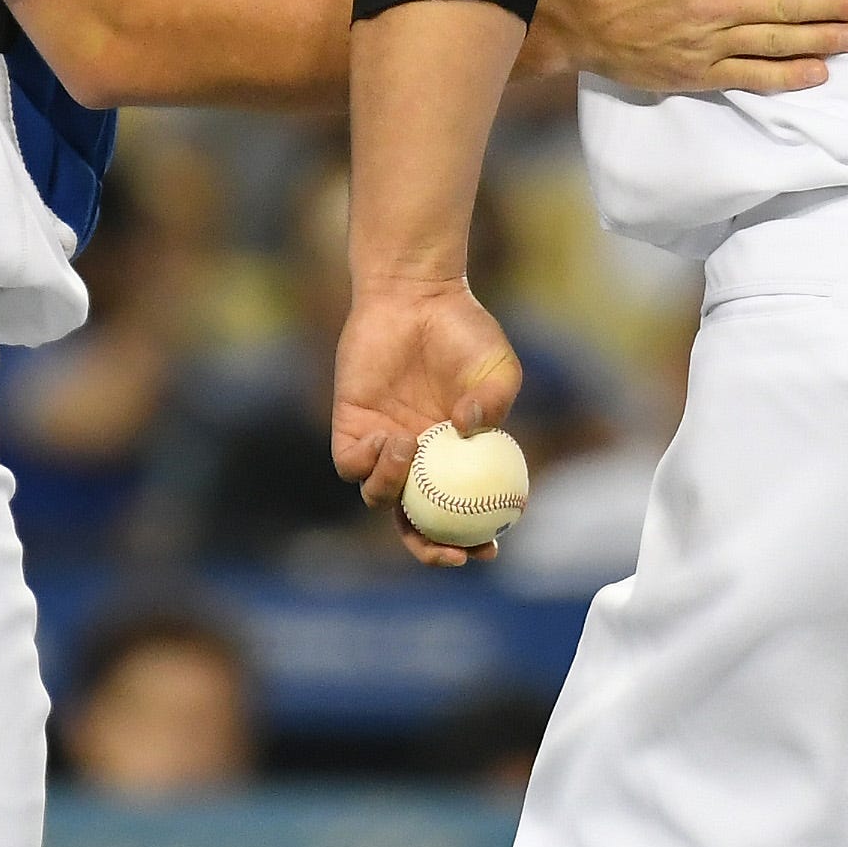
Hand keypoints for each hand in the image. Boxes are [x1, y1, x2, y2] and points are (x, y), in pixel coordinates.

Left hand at [332, 277, 521, 568]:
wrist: (416, 295)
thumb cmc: (464, 331)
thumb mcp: (497, 367)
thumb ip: (494, 403)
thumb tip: (469, 433)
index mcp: (453, 458)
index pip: (458, 515)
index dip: (472, 541)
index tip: (489, 550)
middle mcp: (417, 460)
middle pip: (416, 525)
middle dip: (429, 550)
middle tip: (448, 551)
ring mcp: (382, 445)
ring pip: (380, 497)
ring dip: (394, 489)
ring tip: (411, 444)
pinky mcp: (350, 426)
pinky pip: (352, 465)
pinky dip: (370, 464)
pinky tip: (392, 437)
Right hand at [528, 0, 847, 92]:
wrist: (575, 18)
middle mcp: (716, 6)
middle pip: (788, 8)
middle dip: (836, 9)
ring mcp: (709, 43)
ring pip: (777, 43)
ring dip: (823, 41)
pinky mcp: (698, 73)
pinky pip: (751, 77)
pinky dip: (786, 76)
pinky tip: (817, 73)